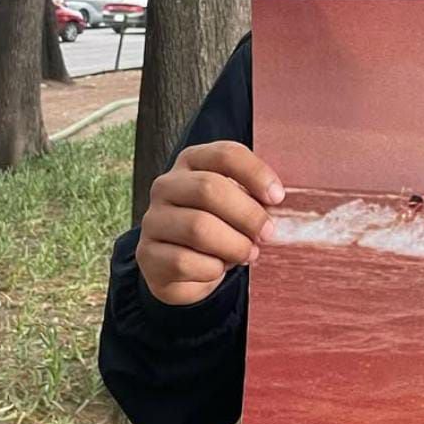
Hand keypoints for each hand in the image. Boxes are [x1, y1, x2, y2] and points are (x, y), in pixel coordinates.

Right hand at [136, 142, 283, 305]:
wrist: (183, 267)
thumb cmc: (218, 226)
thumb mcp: (238, 204)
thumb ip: (254, 198)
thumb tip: (273, 202)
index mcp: (192, 162)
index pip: (225, 154)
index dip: (255, 173)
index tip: (277, 197)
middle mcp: (166, 185)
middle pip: (209, 188)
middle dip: (247, 214)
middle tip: (266, 234)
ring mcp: (153, 219)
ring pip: (197, 227)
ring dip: (233, 245)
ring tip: (248, 253)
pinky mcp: (147, 254)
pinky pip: (183, 261)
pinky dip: (211, 269)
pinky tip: (218, 268)